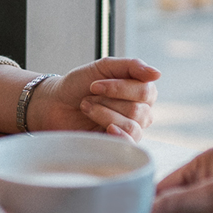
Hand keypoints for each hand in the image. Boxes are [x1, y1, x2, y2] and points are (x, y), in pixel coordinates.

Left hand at [27, 57, 159, 141]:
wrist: (55, 104)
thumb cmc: (80, 84)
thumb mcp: (103, 67)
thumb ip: (131, 66)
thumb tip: (157, 73)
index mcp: (141, 91)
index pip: (146, 91)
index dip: (119, 88)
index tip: (94, 85)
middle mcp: (141, 112)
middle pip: (138, 110)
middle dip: (107, 102)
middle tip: (87, 98)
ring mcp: (131, 130)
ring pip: (131, 126)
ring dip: (103, 115)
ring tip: (86, 108)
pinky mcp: (119, 145)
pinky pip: (129, 145)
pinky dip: (118, 136)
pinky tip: (107, 129)